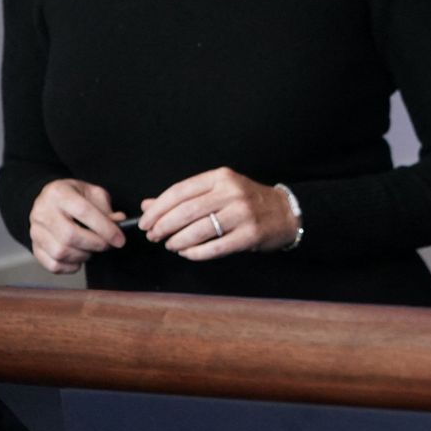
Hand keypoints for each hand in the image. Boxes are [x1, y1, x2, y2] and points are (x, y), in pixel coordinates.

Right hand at [28, 179, 124, 272]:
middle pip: (70, 235)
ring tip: (92, 249)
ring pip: (60, 252)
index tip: (119, 239)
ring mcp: (35, 231)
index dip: (105, 228)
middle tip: (108, 245)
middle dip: (96, 244)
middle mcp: (42, 211)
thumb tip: (119, 222)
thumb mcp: (92, 193)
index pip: (84, 212)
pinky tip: (79, 258)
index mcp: (58, 193)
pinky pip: (52, 264)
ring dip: (84, 255)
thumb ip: (106, 208)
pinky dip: (70, 266)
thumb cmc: (74, 196)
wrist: (49, 200)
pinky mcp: (34, 247)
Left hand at [139, 167, 298, 259]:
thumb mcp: (218, 190)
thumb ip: (184, 197)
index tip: (144, 222)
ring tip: (171, 245)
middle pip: (185, 212)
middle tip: (153, 236)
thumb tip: (147, 206)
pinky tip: (188, 253)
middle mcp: (231, 193)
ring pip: (198, 231)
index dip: (157, 209)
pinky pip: (214, 248)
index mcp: (221, 177)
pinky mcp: (250, 235)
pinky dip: (196, 253)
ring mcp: (242, 214)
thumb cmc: (248, 201)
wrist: (286, 212)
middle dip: (162, 227)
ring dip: (177, 242)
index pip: (179, 191)